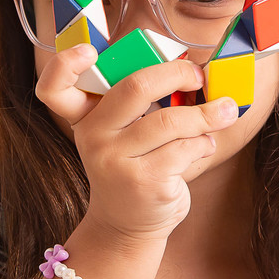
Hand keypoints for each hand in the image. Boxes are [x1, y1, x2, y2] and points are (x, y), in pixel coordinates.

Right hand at [34, 44, 240, 245]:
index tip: (89, 51)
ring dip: (207, 114)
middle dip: (176, 74)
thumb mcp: (122, 135)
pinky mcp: (145, 181)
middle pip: (135, 87)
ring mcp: (117, 161)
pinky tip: (206, 145)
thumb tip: (193, 72)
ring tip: (225, 112)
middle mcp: (94, 137)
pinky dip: (204, 142)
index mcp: (85, 117)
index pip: (54, 88)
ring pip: (171, 120)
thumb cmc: (132, 167)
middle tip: (198, 76)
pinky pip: (185, 148)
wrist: (126, 227)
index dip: (65, 64)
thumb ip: (141, 104)